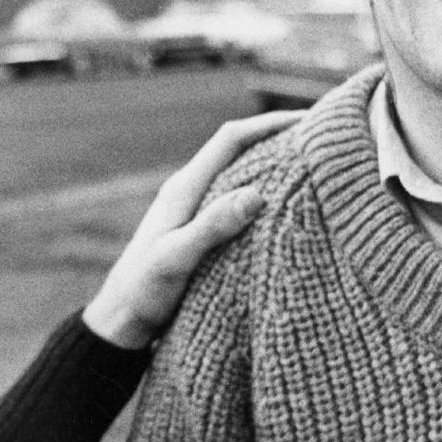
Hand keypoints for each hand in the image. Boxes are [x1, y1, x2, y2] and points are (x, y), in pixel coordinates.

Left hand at [81, 112, 298, 348]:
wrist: (119, 321)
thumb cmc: (143, 293)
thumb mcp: (176, 260)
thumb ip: (212, 227)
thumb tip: (256, 194)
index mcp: (184, 187)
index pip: (231, 138)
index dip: (270, 123)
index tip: (309, 120)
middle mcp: (190, 189)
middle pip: (239, 148)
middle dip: (278, 136)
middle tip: (322, 139)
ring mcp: (194, 208)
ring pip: (240, 172)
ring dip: (273, 163)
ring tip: (314, 165)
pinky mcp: (199, 228)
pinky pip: (237, 197)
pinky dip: (264, 190)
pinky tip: (285, 205)